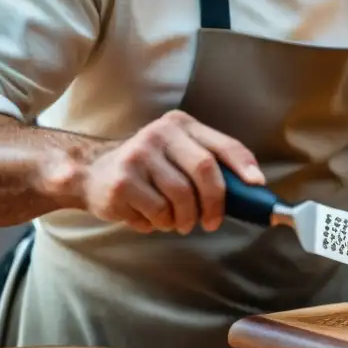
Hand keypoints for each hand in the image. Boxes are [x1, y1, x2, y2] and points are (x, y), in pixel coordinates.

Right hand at [80, 111, 264, 234]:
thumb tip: (247, 189)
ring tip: (178, 221)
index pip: (221, 144)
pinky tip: (153, 218)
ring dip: (186, 217)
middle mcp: (160, 133)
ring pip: (182, 196)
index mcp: (180, 125)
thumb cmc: (145, 169)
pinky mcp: (124, 181)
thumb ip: (205, 163)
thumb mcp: (175, 153)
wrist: (91, 173)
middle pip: (205, 170)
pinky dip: (162, 222)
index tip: (256, 184)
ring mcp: (139, 155)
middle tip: (212, 221)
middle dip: (215, 202)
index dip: (243, 165)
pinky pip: (159, 211)